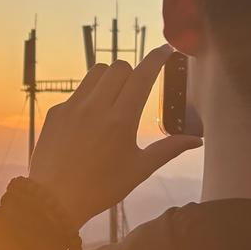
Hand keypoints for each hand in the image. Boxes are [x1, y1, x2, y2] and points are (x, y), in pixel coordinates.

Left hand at [27, 44, 201, 230]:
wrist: (53, 199)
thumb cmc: (101, 187)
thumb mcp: (139, 169)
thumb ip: (168, 149)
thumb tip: (197, 140)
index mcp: (121, 120)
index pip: (142, 76)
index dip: (156, 59)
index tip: (165, 50)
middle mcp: (95, 107)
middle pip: (118, 67)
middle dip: (132, 71)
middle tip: (137, 86)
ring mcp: (72, 107)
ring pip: (95, 73)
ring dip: (109, 77)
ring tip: (114, 97)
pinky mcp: (56, 112)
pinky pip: (77, 92)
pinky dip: (89, 96)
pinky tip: (90, 119)